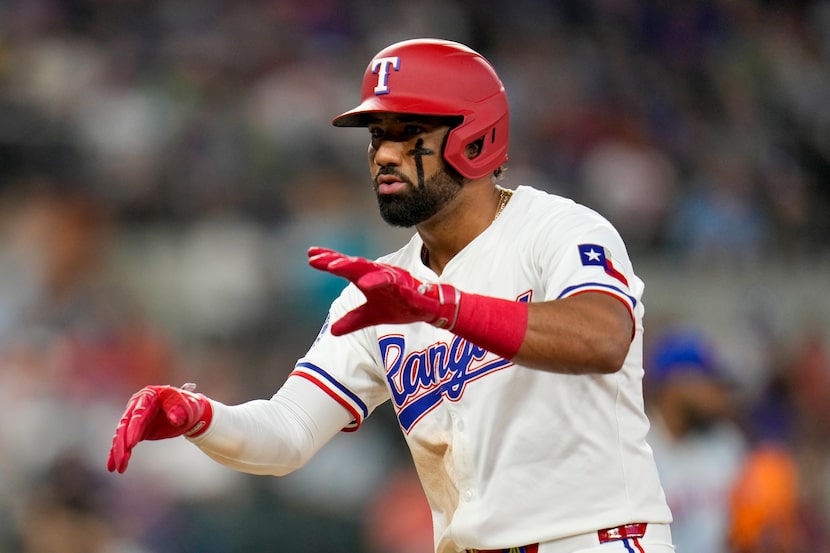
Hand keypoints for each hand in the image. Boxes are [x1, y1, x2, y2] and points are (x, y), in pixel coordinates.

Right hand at [107, 384, 212, 473]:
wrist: (191, 412)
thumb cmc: (190, 405)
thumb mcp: (190, 405)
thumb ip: (181, 410)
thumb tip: (175, 419)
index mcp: (149, 395)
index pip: (139, 414)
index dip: (134, 429)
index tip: (131, 444)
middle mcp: (138, 405)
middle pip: (125, 425)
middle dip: (122, 443)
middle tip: (122, 459)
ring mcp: (135, 418)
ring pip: (122, 435)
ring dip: (118, 451)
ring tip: (118, 467)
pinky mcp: (135, 430)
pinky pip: (124, 442)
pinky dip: (117, 453)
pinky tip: (112, 466)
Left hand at [308, 247, 459, 334]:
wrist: (429, 309)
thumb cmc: (400, 306)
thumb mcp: (372, 316)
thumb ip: (353, 321)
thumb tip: (332, 332)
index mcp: (368, 279)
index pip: (345, 267)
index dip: (328, 260)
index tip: (310, 255)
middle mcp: (378, 274)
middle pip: (353, 264)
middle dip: (335, 260)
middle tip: (317, 259)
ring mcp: (391, 278)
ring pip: (369, 269)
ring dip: (352, 266)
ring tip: (334, 266)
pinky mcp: (405, 286)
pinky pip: (390, 282)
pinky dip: (378, 280)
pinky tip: (365, 283)